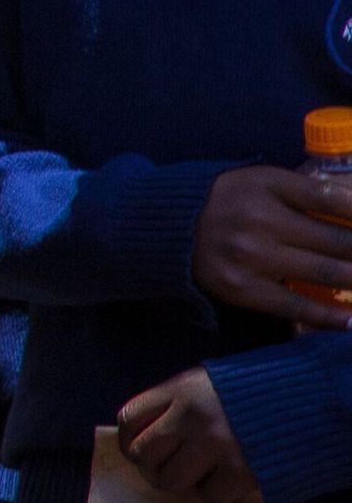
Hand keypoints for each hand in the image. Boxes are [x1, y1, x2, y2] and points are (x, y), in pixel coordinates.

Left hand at [121, 365, 265, 502]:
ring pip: (170, 480)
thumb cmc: (255, 392)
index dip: (130, 440)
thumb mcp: (209, 383)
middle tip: (169, 470)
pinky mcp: (240, 471)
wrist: (310, 399)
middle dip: (152, 467)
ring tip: (199, 477)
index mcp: (181, 389)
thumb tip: (149, 434)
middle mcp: (191, 416)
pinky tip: (229, 483)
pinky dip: (216, 496)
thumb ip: (178, 403)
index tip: (141, 450)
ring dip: (182, 484)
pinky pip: (209, 498)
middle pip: (143, 454)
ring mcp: (215, 445)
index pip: (129, 419)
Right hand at [192, 168, 351, 328]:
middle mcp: (259, 219)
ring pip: (326, 273)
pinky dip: (330, 316)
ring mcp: (250, 256)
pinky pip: (295, 305)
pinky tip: (351, 320)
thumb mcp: (262, 181)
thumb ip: (307, 191)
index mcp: (266, 185)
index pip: (333, 198)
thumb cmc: (229, 201)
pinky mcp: (241, 288)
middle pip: (339, 240)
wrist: (169, 228)